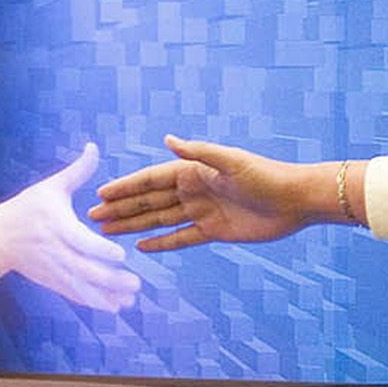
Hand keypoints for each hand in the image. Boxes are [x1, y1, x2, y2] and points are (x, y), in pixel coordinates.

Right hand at [0, 143, 141, 309]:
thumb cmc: (26, 208)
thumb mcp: (49, 187)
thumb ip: (77, 171)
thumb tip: (94, 146)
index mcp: (55, 225)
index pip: (79, 240)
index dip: (99, 250)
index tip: (120, 255)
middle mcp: (54, 250)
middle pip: (83, 268)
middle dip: (109, 279)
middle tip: (135, 283)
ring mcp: (53, 269)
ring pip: (81, 286)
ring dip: (106, 295)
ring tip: (130, 299)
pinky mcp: (52, 280)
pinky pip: (75, 294)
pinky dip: (94, 301)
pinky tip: (115, 306)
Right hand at [90, 135, 322, 251]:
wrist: (295, 200)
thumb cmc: (266, 175)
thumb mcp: (231, 162)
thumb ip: (198, 153)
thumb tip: (168, 139)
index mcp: (193, 171)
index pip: (151, 180)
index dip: (125, 187)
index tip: (100, 193)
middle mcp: (193, 190)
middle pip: (150, 201)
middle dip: (121, 208)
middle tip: (91, 217)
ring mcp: (202, 211)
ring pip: (160, 220)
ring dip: (133, 225)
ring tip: (107, 230)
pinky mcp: (214, 231)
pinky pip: (181, 238)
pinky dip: (161, 243)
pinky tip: (141, 247)